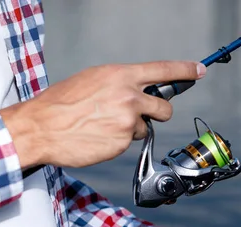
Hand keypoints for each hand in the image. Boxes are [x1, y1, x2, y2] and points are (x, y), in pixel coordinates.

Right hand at [0, 60, 205, 168]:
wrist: (41, 128)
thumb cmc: (62, 104)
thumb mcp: (93, 80)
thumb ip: (120, 84)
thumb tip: (138, 89)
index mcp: (121, 75)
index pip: (162, 70)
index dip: (185, 70)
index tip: (199, 71)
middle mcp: (129, 96)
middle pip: (165, 108)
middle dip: (158, 113)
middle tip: (140, 115)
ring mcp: (128, 120)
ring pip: (146, 127)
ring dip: (132, 129)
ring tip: (105, 126)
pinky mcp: (123, 141)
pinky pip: (130, 142)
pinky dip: (119, 141)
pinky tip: (100, 137)